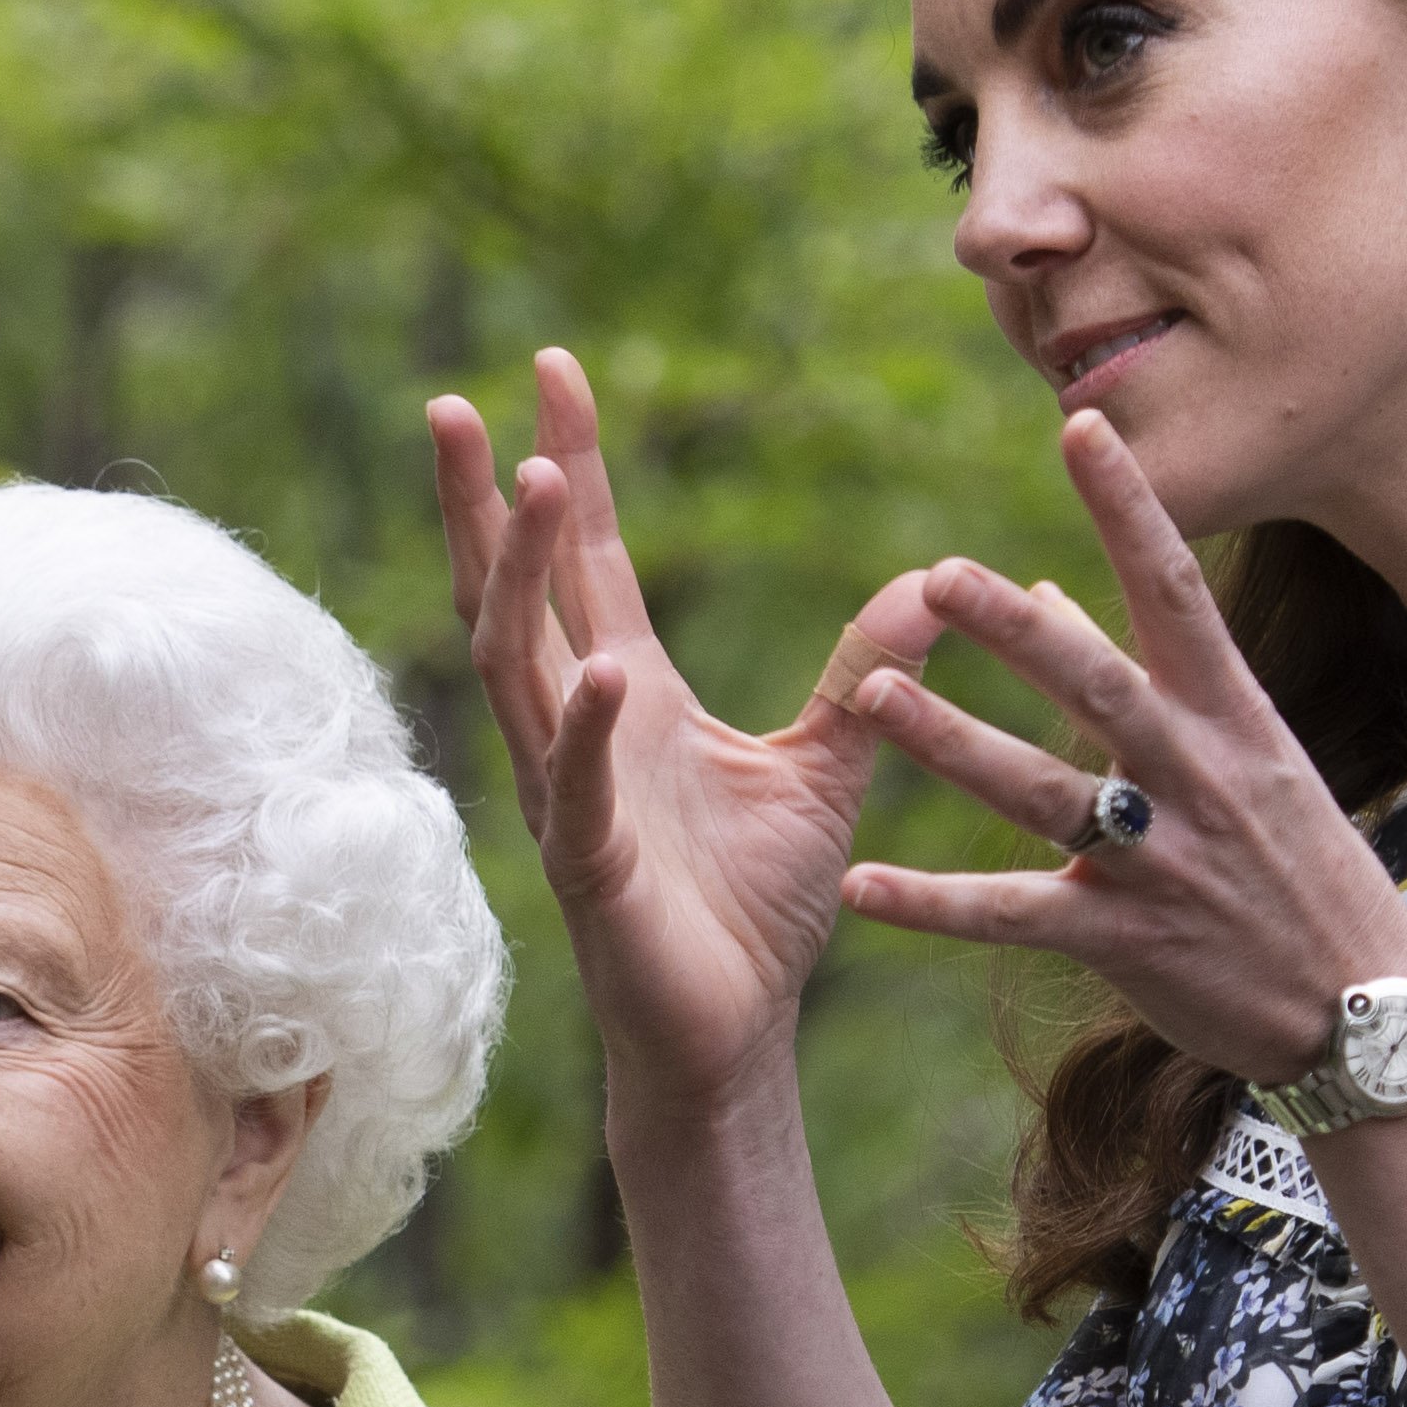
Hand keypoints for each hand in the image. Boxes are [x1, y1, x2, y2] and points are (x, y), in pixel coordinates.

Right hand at [427, 348, 935, 1112]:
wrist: (734, 1038)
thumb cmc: (758, 911)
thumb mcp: (828, 764)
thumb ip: (868, 670)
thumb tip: (941, 576)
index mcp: (630, 696)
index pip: (587, 562)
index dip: (571, 465)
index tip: (554, 368)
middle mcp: (583, 732)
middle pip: (516, 594)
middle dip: (489, 501)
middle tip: (465, 403)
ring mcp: (573, 798)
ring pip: (520, 668)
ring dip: (520, 577)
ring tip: (531, 484)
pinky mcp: (592, 870)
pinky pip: (578, 788)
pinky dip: (584, 730)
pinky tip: (597, 669)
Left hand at [833, 409, 1406, 1079]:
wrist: (1364, 1007)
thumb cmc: (1298, 867)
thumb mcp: (1247, 756)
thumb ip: (1138, 673)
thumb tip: (1043, 593)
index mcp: (1233, 715)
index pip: (1176, 588)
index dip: (1128, 506)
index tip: (1080, 426)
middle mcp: (1197, 775)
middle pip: (1098, 684)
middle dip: (1016, 631)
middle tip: (936, 576)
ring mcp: (1162, 859)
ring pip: (1043, 791)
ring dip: (953, 743)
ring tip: (871, 694)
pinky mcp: (1127, 939)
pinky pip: (1011, 917)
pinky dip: (932, 903)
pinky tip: (859, 884)